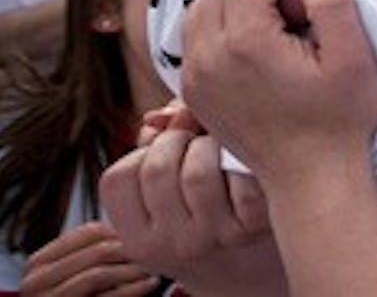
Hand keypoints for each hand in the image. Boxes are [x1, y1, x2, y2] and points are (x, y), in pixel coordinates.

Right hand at [20, 222, 156, 296]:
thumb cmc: (84, 294)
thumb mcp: (78, 270)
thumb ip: (93, 251)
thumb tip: (132, 222)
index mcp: (39, 262)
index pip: (88, 232)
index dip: (121, 233)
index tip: (146, 235)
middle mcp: (35, 280)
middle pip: (97, 252)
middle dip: (132, 250)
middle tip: (160, 250)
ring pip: (99, 274)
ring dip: (133, 270)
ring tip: (154, 267)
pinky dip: (133, 289)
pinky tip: (150, 283)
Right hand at [98, 128, 283, 294]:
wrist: (258, 258)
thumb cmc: (208, 205)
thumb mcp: (170, 189)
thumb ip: (157, 147)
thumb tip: (162, 117)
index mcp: (139, 236)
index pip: (118, 178)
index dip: (144, 150)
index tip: (169, 146)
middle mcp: (169, 244)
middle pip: (158, 168)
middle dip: (180, 138)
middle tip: (198, 137)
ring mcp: (211, 239)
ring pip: (198, 172)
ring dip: (212, 144)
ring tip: (221, 147)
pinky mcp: (251, 228)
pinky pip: (240, 180)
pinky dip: (244, 161)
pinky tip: (247, 164)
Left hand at [181, 0, 376, 186]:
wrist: (311, 178)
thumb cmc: (338, 120)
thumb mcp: (354, 57)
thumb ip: (332, 3)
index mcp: (245, 43)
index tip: (305, 21)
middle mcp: (209, 58)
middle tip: (291, 28)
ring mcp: (195, 78)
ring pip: (200, 9)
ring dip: (235, 11)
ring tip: (271, 42)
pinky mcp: (193, 94)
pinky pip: (194, 40)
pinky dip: (220, 35)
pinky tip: (254, 59)